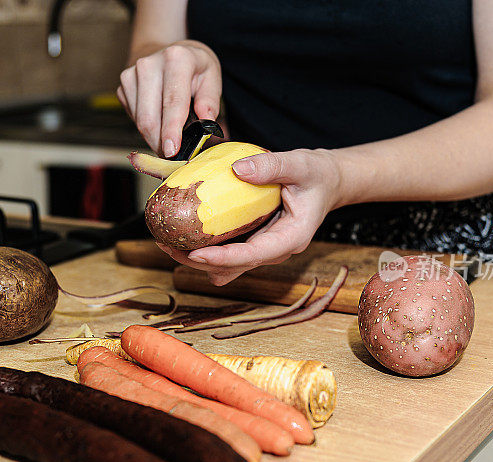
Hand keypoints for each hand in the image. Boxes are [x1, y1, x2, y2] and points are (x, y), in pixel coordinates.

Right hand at [118, 41, 221, 156]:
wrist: (166, 51)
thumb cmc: (192, 67)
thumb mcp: (211, 76)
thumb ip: (210, 100)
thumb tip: (206, 122)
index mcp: (176, 59)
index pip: (173, 102)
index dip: (171, 130)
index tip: (172, 151)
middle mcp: (149, 64)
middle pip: (150, 117)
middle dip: (161, 143)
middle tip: (174, 156)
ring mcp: (131, 74)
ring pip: (140, 122)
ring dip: (154, 138)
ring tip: (170, 138)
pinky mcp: (123, 86)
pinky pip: (134, 118)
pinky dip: (147, 127)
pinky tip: (159, 120)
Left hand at [157, 149, 343, 284]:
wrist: (326, 182)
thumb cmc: (316, 175)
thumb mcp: (300, 164)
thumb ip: (272, 166)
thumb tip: (238, 169)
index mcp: (290, 238)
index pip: (252, 256)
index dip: (222, 258)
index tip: (195, 254)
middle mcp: (274, 250)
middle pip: (233, 266)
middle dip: (198, 261)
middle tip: (167, 246)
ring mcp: (263, 249)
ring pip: (227, 264)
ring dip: (196, 258)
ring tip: (166, 244)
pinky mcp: (253, 242)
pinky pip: (227, 253)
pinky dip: (204, 249)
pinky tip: (181, 240)